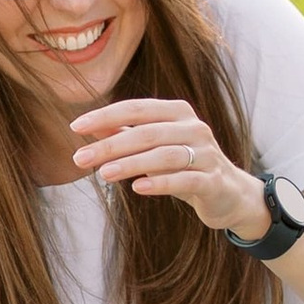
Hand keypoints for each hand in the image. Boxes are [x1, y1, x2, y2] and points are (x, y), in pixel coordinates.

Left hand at [68, 96, 268, 240]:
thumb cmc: (184, 166)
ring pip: (165, 155)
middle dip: (111, 145)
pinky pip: (185, 180)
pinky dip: (161, 183)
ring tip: (103, 174)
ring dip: (131, 163)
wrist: (228, 194)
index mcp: (177, 112)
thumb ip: (126, 134)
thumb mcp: (155, 147)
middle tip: (80, 159)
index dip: (105, 116)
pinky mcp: (213, 181)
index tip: (75, 127)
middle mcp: (194, 128)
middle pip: (146, 132)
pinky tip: (138, 188)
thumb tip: (90, 126)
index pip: (136, 109)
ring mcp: (206, 153)